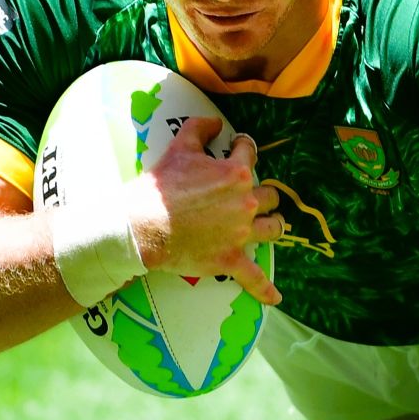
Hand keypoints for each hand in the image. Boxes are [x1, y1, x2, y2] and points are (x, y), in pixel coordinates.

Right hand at [130, 116, 283, 303]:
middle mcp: (246, 202)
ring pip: (273, 229)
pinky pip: (254, 277)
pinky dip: (265, 289)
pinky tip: (276, 298)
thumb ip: (200, 128)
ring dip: (273, 225)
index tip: (240, 148)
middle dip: (262, 193)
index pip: (251, 154)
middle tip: (250, 194)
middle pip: (269, 195)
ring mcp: (241, 233)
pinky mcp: (230, 259)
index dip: (244, 149)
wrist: (142, 225)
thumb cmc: (159, 187)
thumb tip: (216, 121)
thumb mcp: (178, 147)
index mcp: (236, 174)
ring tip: (270, 225)